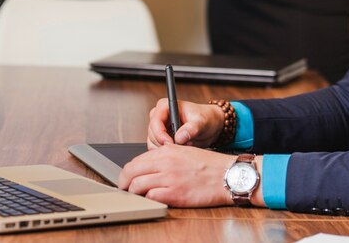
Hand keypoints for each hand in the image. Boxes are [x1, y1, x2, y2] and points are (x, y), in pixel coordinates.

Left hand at [118, 144, 235, 206]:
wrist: (225, 175)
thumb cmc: (208, 165)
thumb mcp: (184, 152)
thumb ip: (165, 157)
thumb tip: (147, 167)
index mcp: (167, 150)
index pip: (136, 160)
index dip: (127, 172)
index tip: (126, 178)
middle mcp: (165, 161)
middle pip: (131, 171)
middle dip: (123, 182)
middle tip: (123, 189)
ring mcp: (169, 177)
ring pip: (137, 185)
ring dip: (133, 193)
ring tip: (136, 196)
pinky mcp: (174, 193)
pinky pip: (150, 197)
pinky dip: (148, 199)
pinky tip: (152, 199)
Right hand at [147, 98, 223, 148]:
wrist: (211, 125)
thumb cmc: (206, 118)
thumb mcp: (202, 121)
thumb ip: (191, 128)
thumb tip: (179, 137)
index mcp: (166, 106)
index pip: (155, 121)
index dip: (160, 134)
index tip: (171, 143)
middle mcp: (160, 116)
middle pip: (152, 133)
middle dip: (164, 143)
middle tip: (179, 147)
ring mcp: (160, 128)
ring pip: (152, 143)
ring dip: (165, 149)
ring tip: (182, 146)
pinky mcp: (162, 138)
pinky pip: (157, 149)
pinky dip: (166, 153)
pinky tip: (179, 150)